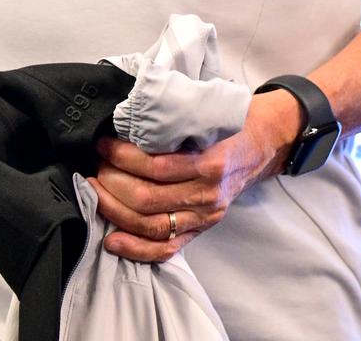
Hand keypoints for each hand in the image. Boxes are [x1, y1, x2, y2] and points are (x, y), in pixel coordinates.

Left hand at [89, 89, 304, 262]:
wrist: (266, 143)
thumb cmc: (233, 122)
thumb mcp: (210, 111)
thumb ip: (175, 118)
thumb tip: (129, 115)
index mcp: (211, 163)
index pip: (156, 167)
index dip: (122, 156)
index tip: (103, 143)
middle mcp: (208, 195)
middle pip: (147, 198)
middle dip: (112, 182)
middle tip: (95, 166)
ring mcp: (205, 216)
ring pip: (150, 225)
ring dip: (115, 210)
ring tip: (94, 192)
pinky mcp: (201, 229)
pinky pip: (166, 249)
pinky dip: (136, 249)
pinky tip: (111, 240)